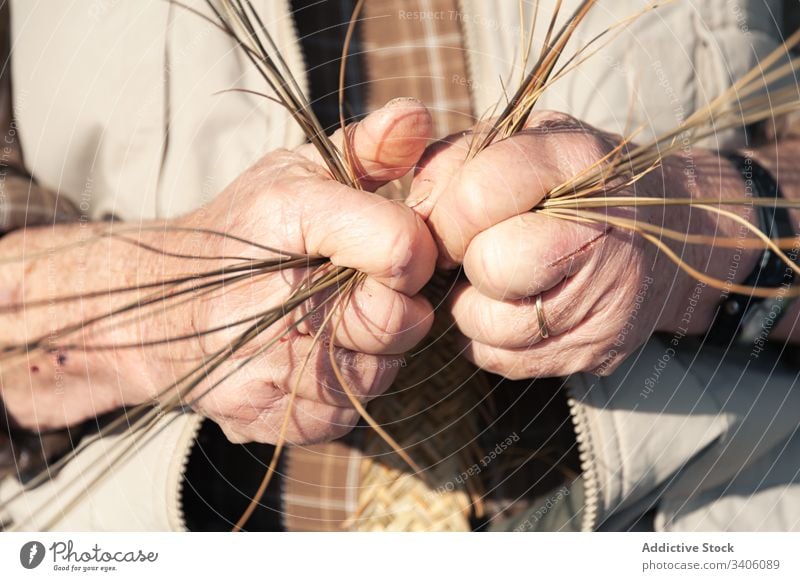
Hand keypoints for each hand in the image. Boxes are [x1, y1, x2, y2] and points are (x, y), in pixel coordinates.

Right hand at [2, 99, 436, 443]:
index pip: (402, 251)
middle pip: (400, 321)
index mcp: (288, 218)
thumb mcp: (295, 172)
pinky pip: (347, 411)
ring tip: (334, 318)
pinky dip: (342, 385)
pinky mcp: (271, 419)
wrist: (155, 311)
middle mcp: (276, 302)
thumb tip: (418, 116)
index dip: (416, 250)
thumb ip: (367, 148)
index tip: (399, 246)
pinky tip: (313, 354)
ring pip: (381, 372)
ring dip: (373, 348)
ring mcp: (269, 371)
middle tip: (363, 287)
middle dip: (396, 304)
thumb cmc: (243, 231)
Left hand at [407, 111, 758, 378]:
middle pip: (488, 267)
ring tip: (503, 277)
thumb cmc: (574, 180)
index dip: (447, 213)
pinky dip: (491, 337)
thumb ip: (456, 160)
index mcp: (577, 162)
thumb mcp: (521, 139)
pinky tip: (517, 306)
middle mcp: (601, 236)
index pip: (478, 196)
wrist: (670, 234)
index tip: (453, 216)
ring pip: (486, 324)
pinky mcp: (595, 352)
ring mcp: (604, 303)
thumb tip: (410, 215)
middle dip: (467, 259)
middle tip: (482, 247)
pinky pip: (500, 360)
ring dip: (474, 303)